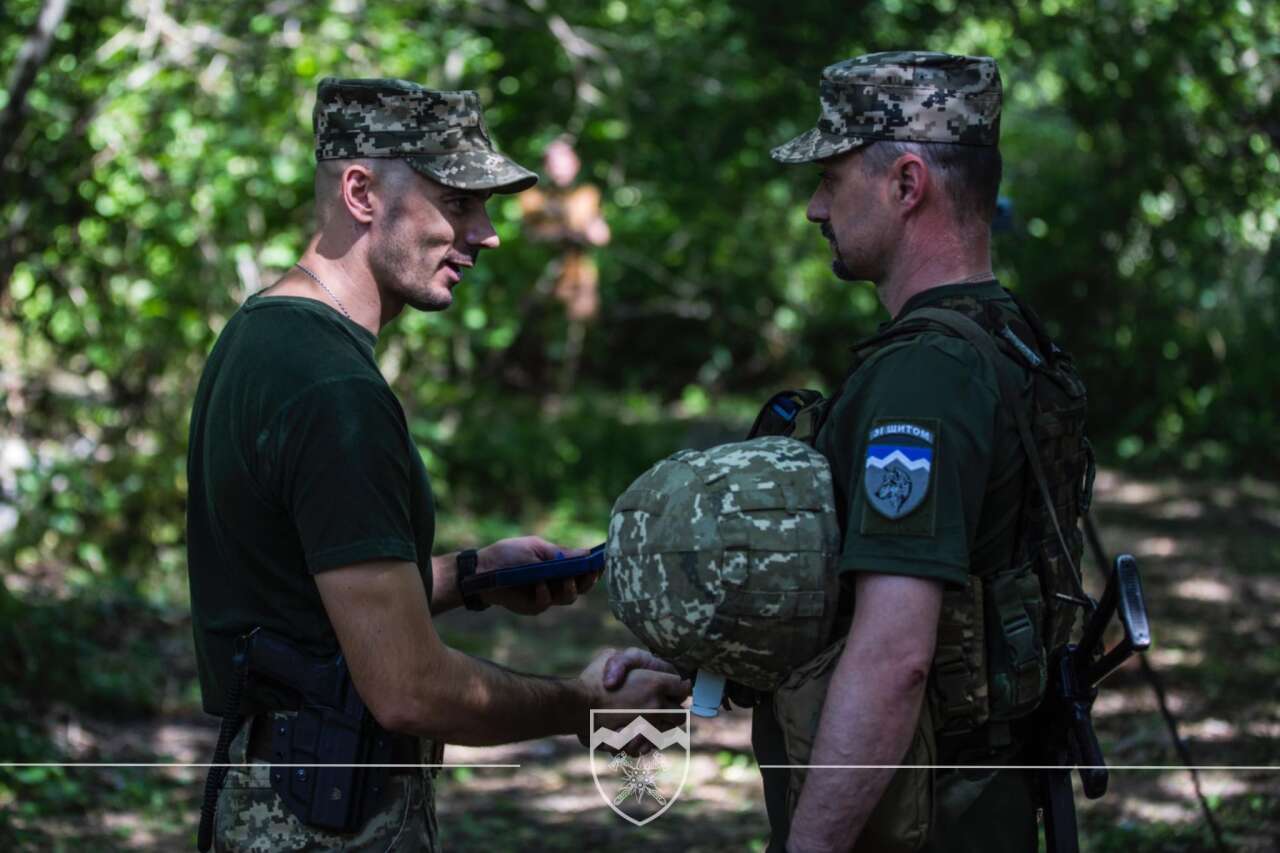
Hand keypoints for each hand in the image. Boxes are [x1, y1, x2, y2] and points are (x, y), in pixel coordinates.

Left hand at [475, 536, 600, 615]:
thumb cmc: (509, 554)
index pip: (584, 568)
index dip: (595, 567)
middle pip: (582, 586)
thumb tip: (587, 553)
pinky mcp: (532, 606)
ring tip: (566, 579)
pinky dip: (544, 594)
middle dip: (588, 580)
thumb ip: (560, 554)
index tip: (603, 562)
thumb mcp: (536, 547)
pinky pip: (545, 603)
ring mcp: (546, 595)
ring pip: (568, 597)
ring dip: (570, 588)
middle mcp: (556, 582)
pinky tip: (539, 585)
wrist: (482, 569)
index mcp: (559, 565)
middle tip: (590, 573)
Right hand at [575, 647, 690, 744]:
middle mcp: (656, 706)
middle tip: (664, 707)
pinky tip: (639, 735)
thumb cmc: (591, 679)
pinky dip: (649, 742)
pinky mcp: (637, 742)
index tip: (672, 688)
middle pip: (680, 713)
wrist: (575, 706)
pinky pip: (652, 746)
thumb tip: (644, 668)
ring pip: (668, 732)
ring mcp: (648, 727)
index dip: (678, 687)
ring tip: (650, 722)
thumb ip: (630, 661)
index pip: (683, 687)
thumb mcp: (611, 657)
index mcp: (656, 683)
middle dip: (674, 710)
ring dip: (662, 727)